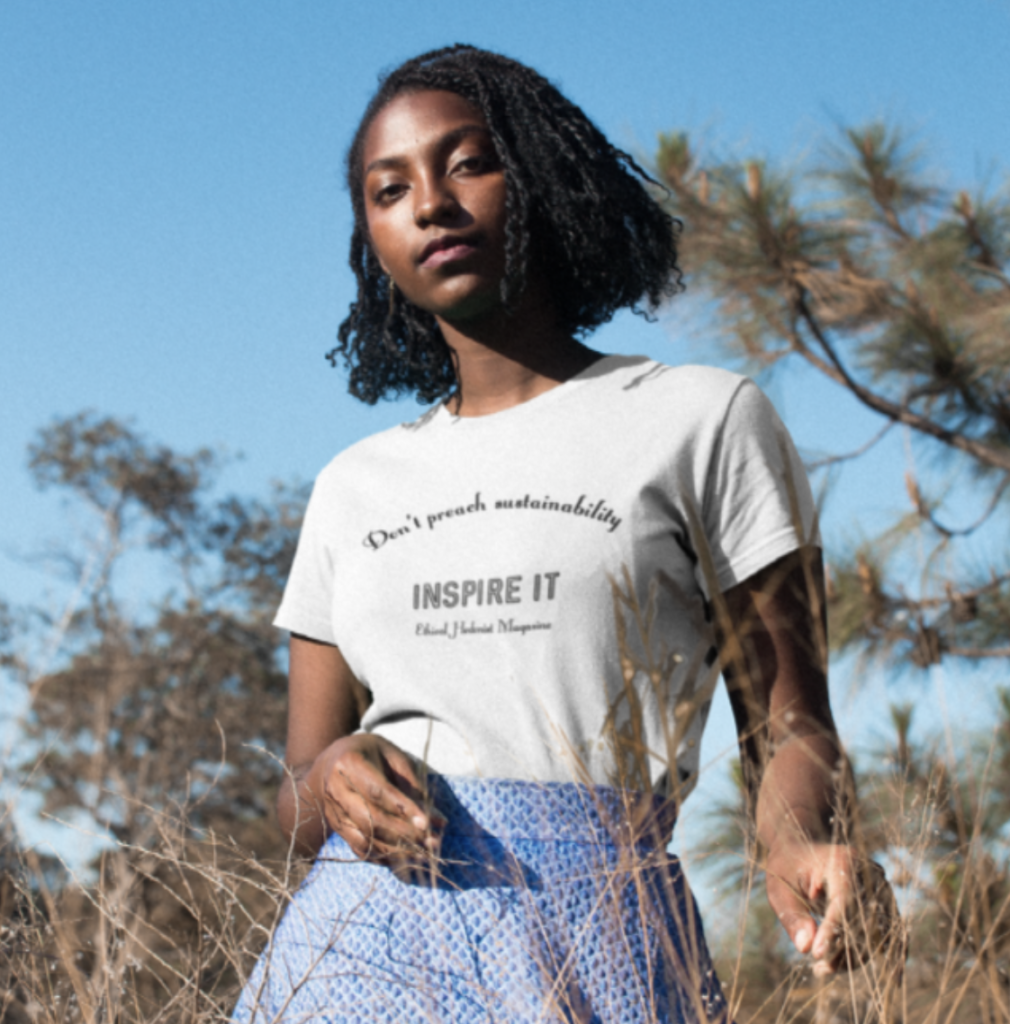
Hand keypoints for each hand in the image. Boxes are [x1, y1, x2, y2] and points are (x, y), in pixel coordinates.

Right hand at [309, 733, 446, 867]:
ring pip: (365, 839)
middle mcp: (336, 791)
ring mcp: (334, 812)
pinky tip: (404, 859)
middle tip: (432, 841)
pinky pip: (359, 849)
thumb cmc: (368, 753)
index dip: (403, 808)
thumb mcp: (390, 754)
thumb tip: (431, 813)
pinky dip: (383, 857)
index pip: (378, 791)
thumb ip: (408, 780)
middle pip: (371, 820)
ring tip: (424, 854)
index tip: (426, 823)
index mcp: (349, 764)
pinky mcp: (337, 829)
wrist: (329, 763)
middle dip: (404, 834)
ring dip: (397, 851)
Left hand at [765, 840, 901, 976]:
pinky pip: (884, 934)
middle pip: (864, 920)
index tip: (816, 956)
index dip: (832, 931)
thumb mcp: (778, 887)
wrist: (803, 848)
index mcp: (842, 860)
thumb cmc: (787, 867)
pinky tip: (847, 966)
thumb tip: (806, 948)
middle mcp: (868, 872)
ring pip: (877, 932)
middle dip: (843, 950)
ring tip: (825, 969)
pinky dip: (869, 954)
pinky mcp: (885, 902)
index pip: (843, 901)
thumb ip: (791, 914)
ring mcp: (881, 886)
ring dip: (855, 957)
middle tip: (818, 969)